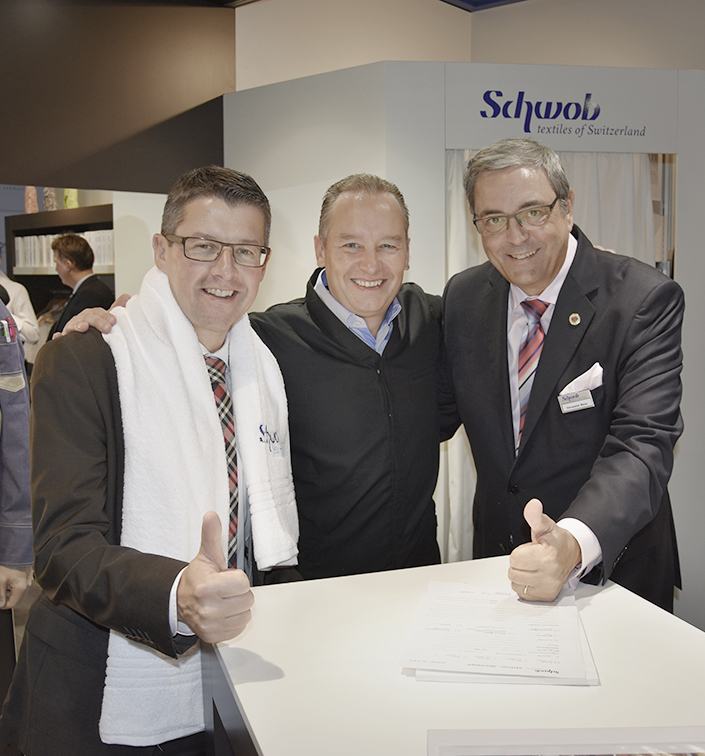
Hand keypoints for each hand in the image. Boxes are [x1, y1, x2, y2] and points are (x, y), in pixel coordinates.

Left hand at [0, 565, 32, 609]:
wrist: (16, 551)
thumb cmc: (8, 564)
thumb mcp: (1, 580)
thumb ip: (1, 594)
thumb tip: (2, 604)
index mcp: (21, 588)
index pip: (13, 604)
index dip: (3, 605)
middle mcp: (27, 585)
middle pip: (18, 600)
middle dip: (8, 600)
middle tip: (0, 597)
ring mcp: (29, 580)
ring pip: (20, 593)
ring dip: (11, 594)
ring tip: (3, 589)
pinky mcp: (28, 576)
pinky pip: (22, 586)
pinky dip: (15, 588)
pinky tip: (8, 583)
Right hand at [53, 294, 129, 337]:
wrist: (82, 334)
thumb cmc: (94, 325)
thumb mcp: (105, 317)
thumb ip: (116, 308)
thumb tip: (128, 297)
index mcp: (92, 314)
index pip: (99, 312)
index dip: (106, 315)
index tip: (114, 321)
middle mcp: (81, 318)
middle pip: (88, 317)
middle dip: (97, 322)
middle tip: (107, 328)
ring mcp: (72, 327)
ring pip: (74, 325)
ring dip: (78, 326)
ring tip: (83, 327)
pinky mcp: (65, 336)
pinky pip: (60, 336)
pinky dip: (59, 336)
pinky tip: (58, 337)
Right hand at [177, 512, 253, 642]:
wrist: (180, 601)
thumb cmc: (197, 577)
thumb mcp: (206, 554)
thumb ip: (211, 535)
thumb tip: (211, 516)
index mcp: (206, 587)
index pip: (243, 583)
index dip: (236, 578)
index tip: (224, 577)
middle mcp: (207, 609)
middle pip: (247, 599)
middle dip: (238, 593)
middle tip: (224, 590)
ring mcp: (209, 625)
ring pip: (245, 615)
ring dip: (238, 607)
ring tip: (223, 601)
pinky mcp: (212, 637)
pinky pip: (239, 628)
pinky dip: (234, 621)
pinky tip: (222, 613)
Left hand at [508, 499, 580, 601]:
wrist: (572, 554)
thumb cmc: (557, 541)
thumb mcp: (545, 525)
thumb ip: (535, 516)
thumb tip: (532, 505)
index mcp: (547, 558)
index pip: (515, 558)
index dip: (520, 551)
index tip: (531, 549)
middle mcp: (549, 576)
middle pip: (513, 572)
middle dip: (520, 563)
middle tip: (532, 557)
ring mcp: (548, 588)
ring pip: (516, 583)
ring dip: (521, 575)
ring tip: (534, 566)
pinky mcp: (546, 596)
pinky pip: (522, 593)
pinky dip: (525, 585)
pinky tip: (535, 576)